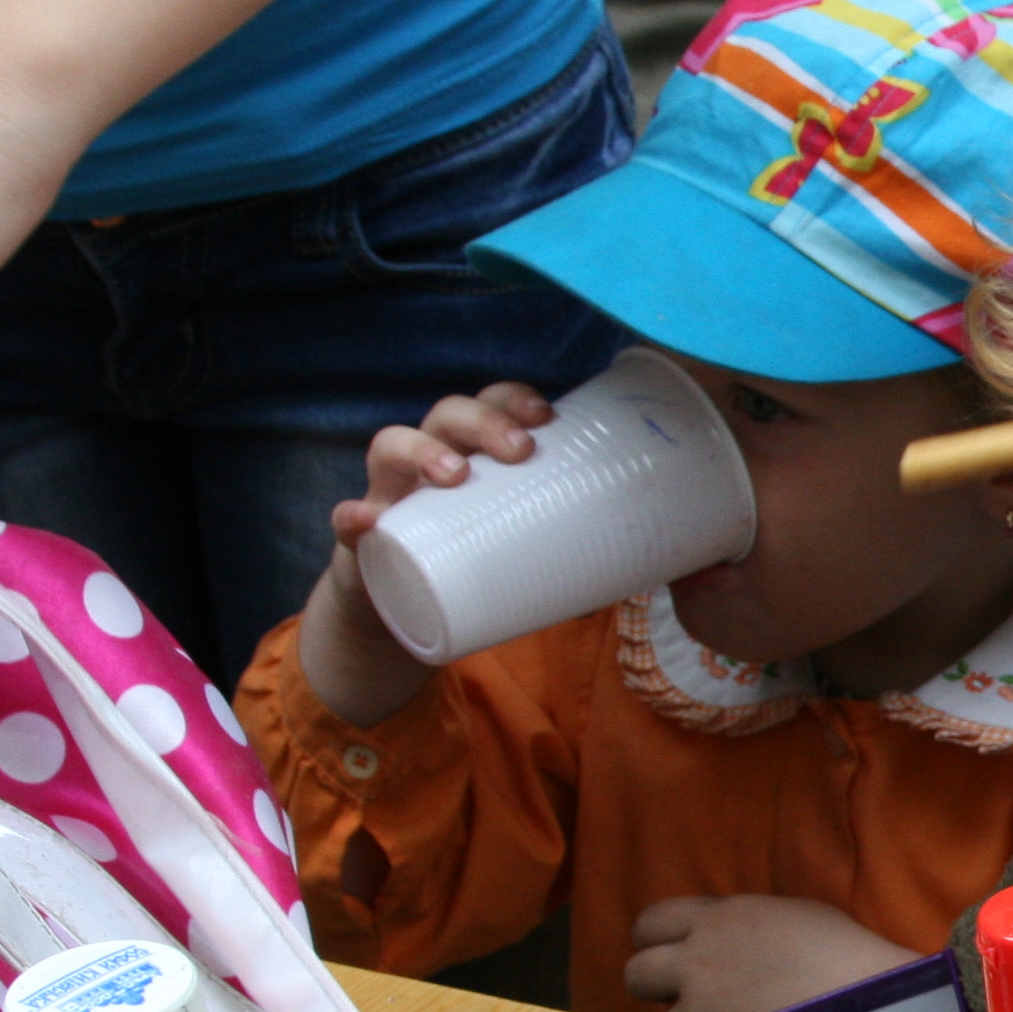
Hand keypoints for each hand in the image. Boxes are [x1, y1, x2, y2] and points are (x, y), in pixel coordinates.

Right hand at [295, 384, 554, 726]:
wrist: (404, 612)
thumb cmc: (477, 561)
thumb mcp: (527, 546)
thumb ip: (584, 551)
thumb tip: (666, 569)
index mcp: (473, 452)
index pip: (491, 404)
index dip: (515, 398)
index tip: (550, 416)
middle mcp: (427, 459)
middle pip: (447, 413)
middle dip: (483, 421)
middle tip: (519, 451)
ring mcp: (388, 494)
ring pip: (390, 446)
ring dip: (422, 450)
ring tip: (455, 474)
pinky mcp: (359, 540)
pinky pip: (346, 520)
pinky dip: (352, 518)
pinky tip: (365, 521)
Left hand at [623, 896, 914, 1011]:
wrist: (867, 996)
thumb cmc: (844, 952)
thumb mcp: (790, 913)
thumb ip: (742, 921)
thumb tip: (723, 934)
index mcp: (720, 916)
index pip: (650, 922)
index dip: (655, 941)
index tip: (673, 955)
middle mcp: (701, 955)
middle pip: (636, 971)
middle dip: (655, 985)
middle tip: (687, 995)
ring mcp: (705, 1003)